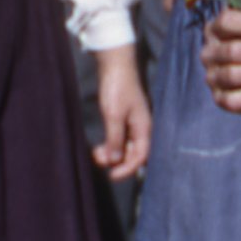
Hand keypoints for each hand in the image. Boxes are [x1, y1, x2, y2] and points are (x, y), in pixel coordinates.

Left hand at [92, 46, 149, 178]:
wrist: (115, 65)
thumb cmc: (117, 88)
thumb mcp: (114, 115)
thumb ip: (115, 139)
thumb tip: (115, 161)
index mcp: (144, 128)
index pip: (140, 157)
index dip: (127, 169)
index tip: (111, 175)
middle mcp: (141, 129)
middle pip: (133, 155)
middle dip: (117, 162)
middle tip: (99, 160)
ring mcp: (132, 124)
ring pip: (125, 148)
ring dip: (112, 154)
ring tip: (96, 154)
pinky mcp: (123, 120)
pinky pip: (120, 139)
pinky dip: (110, 145)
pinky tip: (99, 147)